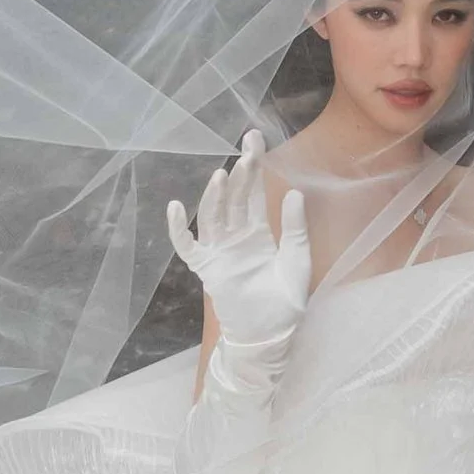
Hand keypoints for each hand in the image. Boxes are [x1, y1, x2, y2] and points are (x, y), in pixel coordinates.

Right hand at [166, 129, 311, 361]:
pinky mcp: (207, 269)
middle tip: (246, 149)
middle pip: (234, 198)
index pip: (254, 192)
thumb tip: (294, 191)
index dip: (254, 167)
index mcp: (258, 232)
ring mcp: (219, 251)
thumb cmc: (286, 301)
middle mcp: (236, 236)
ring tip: (223, 175)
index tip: (255, 139)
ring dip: (216, 196)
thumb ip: (295, 227)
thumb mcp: (298, 259)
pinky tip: (175, 208)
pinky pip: (187, 246)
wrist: (272, 334)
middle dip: (240, 173)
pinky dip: (178, 229)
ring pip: (213, 216)